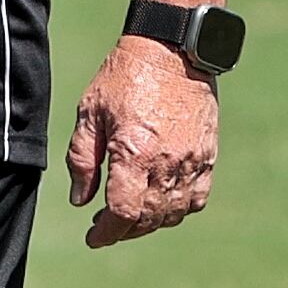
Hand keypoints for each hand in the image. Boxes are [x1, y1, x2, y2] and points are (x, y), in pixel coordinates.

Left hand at [66, 36, 217, 247]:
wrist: (170, 50)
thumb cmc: (124, 77)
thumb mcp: (90, 113)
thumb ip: (82, 159)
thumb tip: (80, 201)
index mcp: (134, 153)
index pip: (123, 213)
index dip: (107, 233)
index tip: (93, 238)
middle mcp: (167, 163)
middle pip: (148, 218)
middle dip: (124, 230)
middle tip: (105, 226)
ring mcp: (192, 161)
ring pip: (173, 213)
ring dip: (150, 222)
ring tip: (130, 215)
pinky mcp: (208, 156)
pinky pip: (196, 198)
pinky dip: (178, 209)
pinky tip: (161, 203)